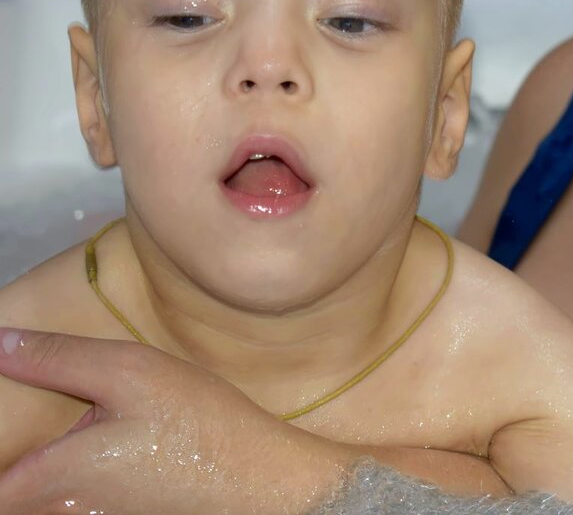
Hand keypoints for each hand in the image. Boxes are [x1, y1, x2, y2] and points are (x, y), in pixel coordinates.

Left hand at [0, 328, 348, 514]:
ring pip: (38, 498)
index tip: (6, 400)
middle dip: (15, 459)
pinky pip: (71, 503)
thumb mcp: (129, 371)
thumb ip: (55, 356)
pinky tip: (110, 447)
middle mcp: (55, 512)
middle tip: (34, 422)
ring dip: (38, 470)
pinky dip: (69, 481)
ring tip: (75, 432)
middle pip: (9, 488)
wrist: (264, 480)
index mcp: (42, 482)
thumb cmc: (199, 428)